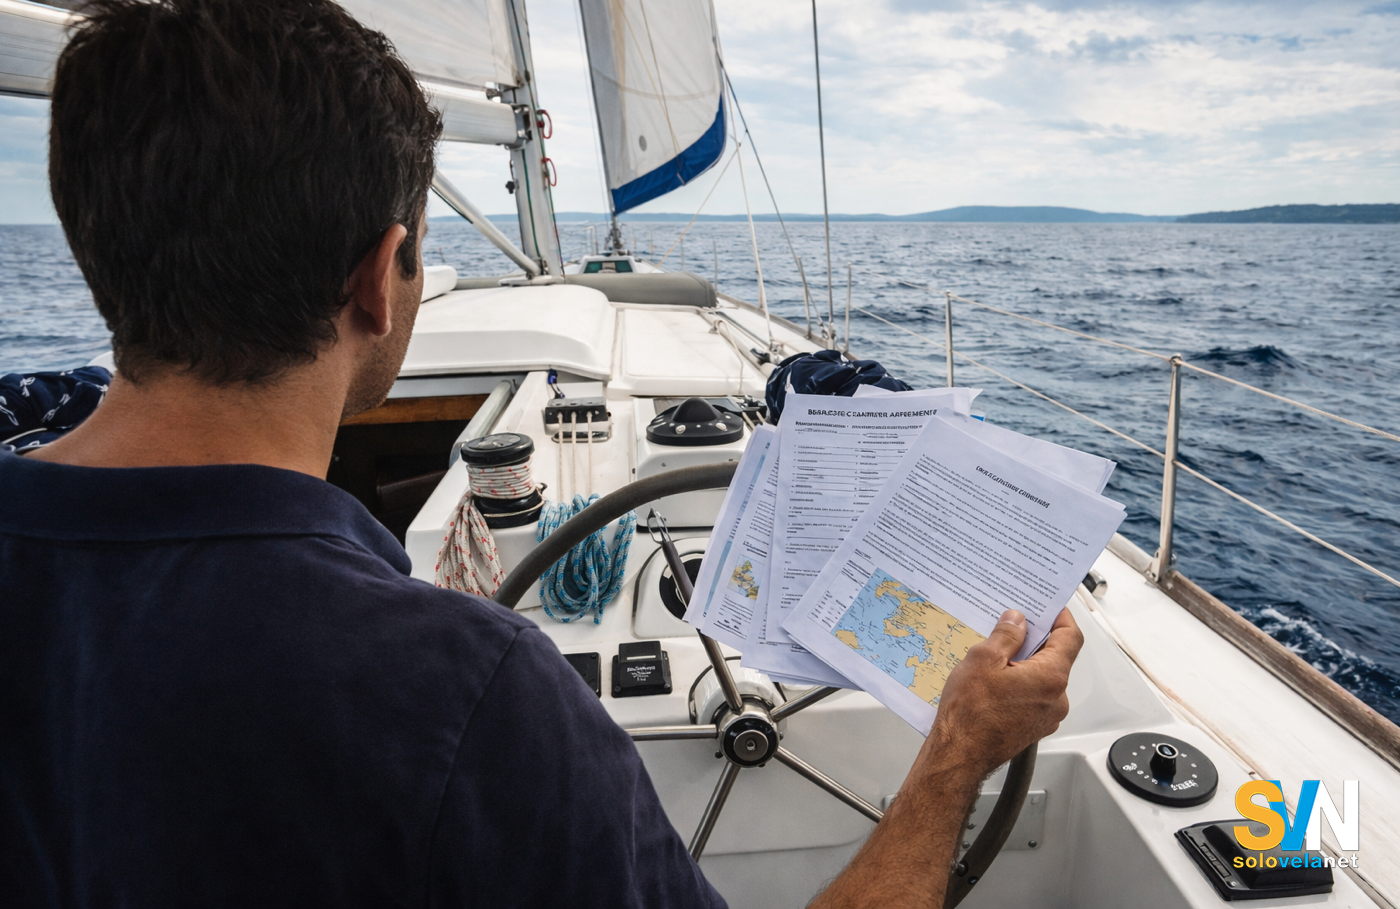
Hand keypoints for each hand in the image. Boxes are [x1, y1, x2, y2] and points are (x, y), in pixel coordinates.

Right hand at [807, 608, 1082, 908]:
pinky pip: (1033, 696)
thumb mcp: (983, 659)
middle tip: (1012, 625)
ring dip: (1025, 663)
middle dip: (1036, 639)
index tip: (1049, 605)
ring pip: (1043, 678)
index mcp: (1051, 677)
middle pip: (1057, 657)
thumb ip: (1006, 635)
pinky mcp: (1033, 727)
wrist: (958, 756)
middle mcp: (1056, 698)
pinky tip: (994, 680)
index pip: (1070, 637)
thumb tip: (1017, 620)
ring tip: (995, 655)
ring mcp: (1047, 716)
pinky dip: (1020, 682)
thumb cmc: (969, 713)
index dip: (1061, 617)